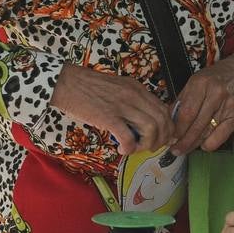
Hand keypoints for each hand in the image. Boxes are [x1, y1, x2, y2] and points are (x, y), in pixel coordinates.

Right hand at [49, 64, 173, 155]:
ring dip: (147, 144)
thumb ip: (131, 101)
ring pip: (152, 128)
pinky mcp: (108, 117)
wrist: (66, 82)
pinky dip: (129, 148)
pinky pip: (129, 137)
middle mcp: (134, 95)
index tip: (163, 138)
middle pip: (162, 120)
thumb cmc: (88, 87)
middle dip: (161, 139)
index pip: (163, 109)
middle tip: (150, 147)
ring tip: (135, 149)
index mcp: (137, 88)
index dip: (167, 128)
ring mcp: (122, 105)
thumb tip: (141, 122)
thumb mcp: (117, 87)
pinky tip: (122, 150)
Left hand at [168, 54, 233, 155]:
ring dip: (194, 144)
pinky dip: (210, 144)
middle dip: (184, 140)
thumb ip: (181, 102)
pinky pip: (220, 136)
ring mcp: (228, 105)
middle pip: (196, 124)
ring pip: (207, 132)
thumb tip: (169, 124)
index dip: (177, 129)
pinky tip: (203, 145)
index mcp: (201, 83)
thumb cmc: (212, 81)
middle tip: (175, 149)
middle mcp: (216, 93)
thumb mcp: (193, 84)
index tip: (170, 138)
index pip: (186, 113)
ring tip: (185, 149)